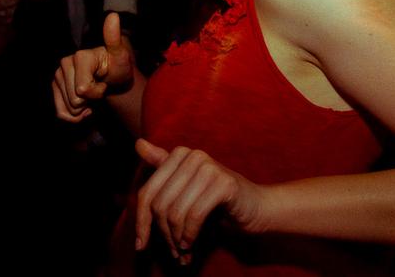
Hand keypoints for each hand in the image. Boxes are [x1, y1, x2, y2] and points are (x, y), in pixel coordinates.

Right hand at [52, 12, 134, 121]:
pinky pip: (61, 113)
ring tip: (93, 94)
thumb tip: (113, 16)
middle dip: (90, 100)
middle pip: (75, 100)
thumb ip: (114, 39)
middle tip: (99, 88)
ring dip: (84, 108)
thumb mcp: (121, 56)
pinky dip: (75, 115)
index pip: (83, 90)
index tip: (105, 82)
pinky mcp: (55, 88)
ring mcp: (57, 76)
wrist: (113, 79)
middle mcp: (64, 64)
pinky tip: (84, 104)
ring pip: (69, 108)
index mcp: (79, 56)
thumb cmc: (118, 67)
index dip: (98, 92)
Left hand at [134, 139, 266, 263]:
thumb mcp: (185, 186)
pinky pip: (194, 216)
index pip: (148, 193)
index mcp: (180, 154)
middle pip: (160, 205)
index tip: (141, 244)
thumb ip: (162, 166)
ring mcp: (210, 167)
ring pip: (176, 213)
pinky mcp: (225, 184)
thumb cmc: (218, 200)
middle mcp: (194, 155)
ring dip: (177, 239)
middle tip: (173, 251)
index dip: (142, 221)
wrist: (257, 207)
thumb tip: (138, 143)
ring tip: (183, 251)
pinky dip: (190, 236)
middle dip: (164, 234)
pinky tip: (191, 244)